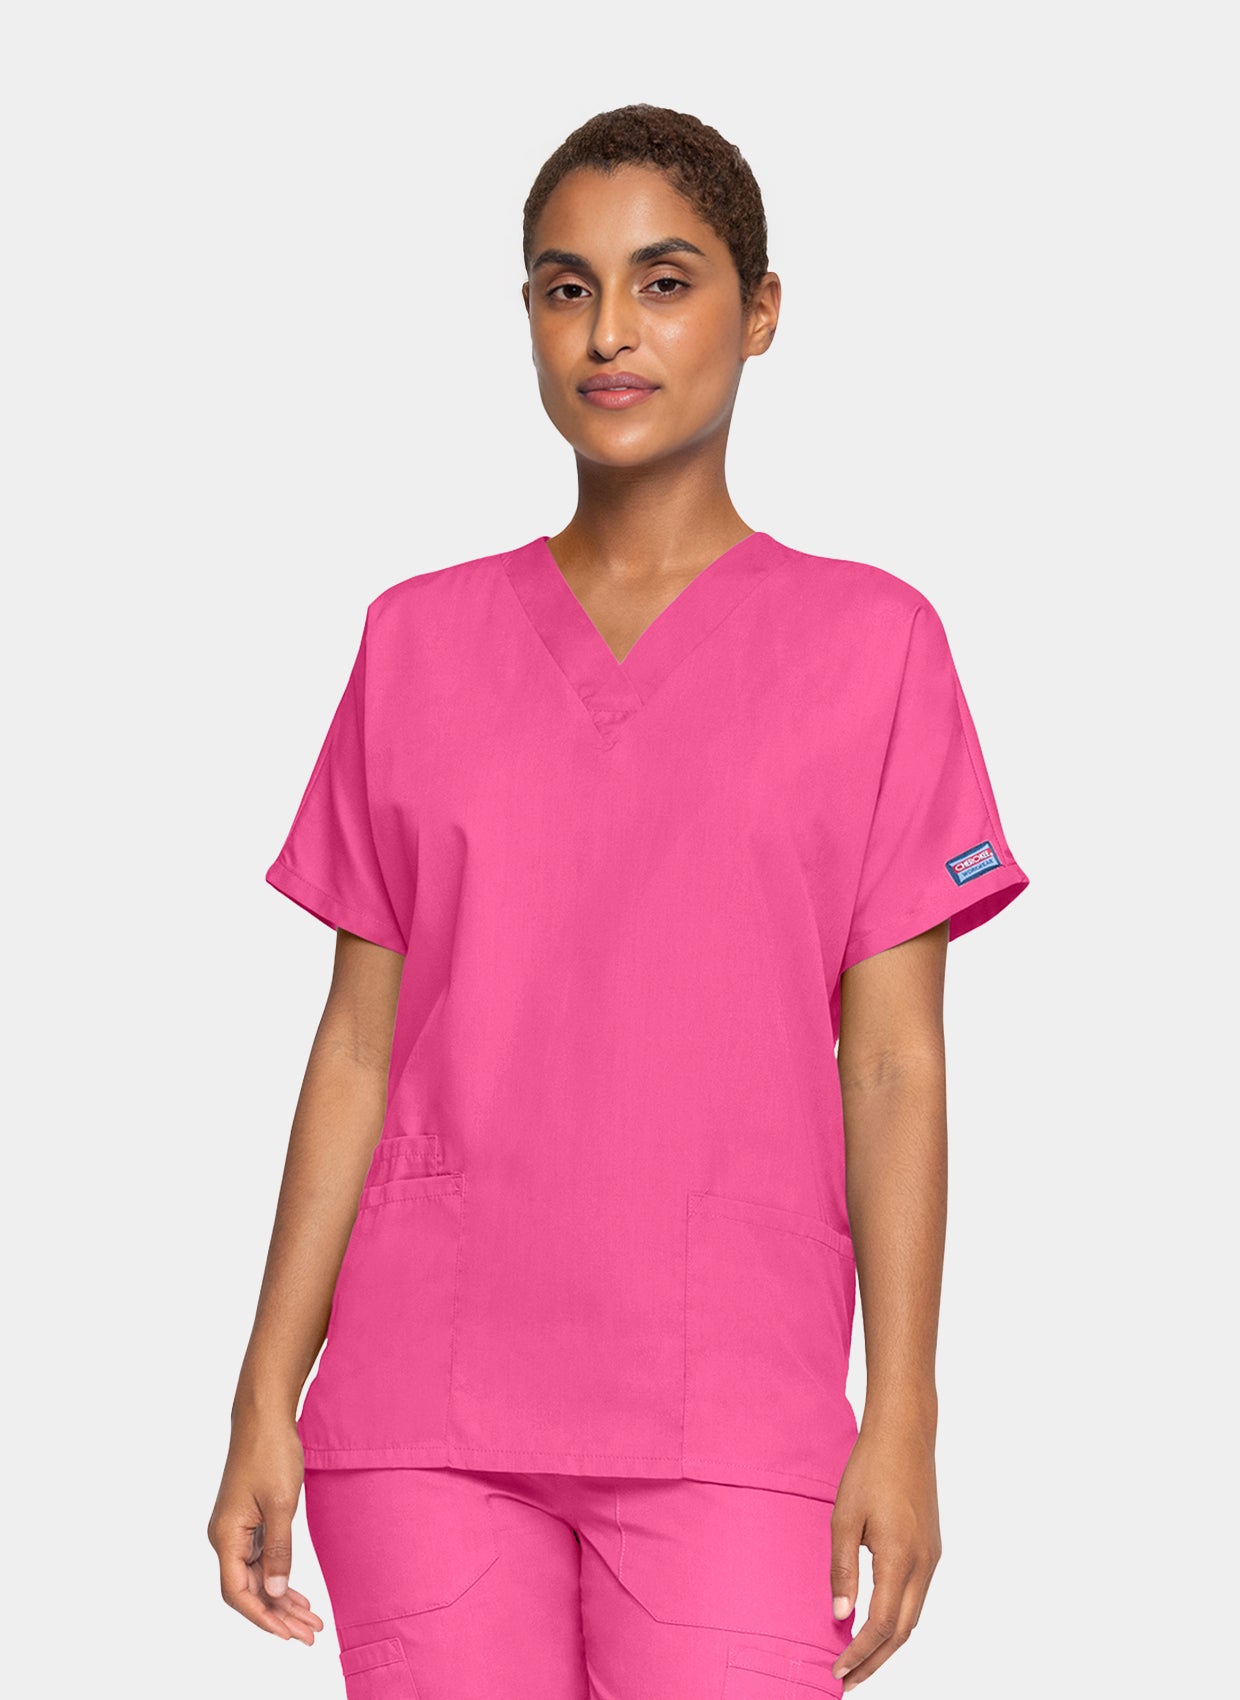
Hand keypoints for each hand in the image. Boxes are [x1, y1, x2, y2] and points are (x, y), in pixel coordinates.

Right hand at [207, 1414, 325, 1644]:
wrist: (264, 1415)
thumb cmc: (270, 1453)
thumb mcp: (280, 1504)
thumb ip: (279, 1549)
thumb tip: (277, 1591)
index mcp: (226, 1536)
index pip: (238, 1593)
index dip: (263, 1617)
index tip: (289, 1634)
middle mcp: (226, 1537)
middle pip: (248, 1590)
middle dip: (278, 1615)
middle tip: (309, 1634)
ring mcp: (237, 1529)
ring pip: (257, 1576)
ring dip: (281, 1599)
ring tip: (309, 1620)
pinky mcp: (248, 1520)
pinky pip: (261, 1559)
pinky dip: (280, 1576)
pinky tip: (296, 1593)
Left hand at [829, 1426, 941, 1689]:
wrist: (905, 1433)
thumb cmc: (871, 1469)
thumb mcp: (844, 1517)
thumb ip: (843, 1569)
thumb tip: (841, 1617)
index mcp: (900, 1557)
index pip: (881, 1625)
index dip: (859, 1653)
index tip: (836, 1671)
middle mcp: (923, 1564)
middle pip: (902, 1632)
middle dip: (875, 1661)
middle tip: (846, 1679)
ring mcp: (932, 1556)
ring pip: (912, 1616)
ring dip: (887, 1643)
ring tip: (858, 1659)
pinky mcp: (931, 1547)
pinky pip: (916, 1596)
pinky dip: (897, 1619)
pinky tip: (877, 1622)